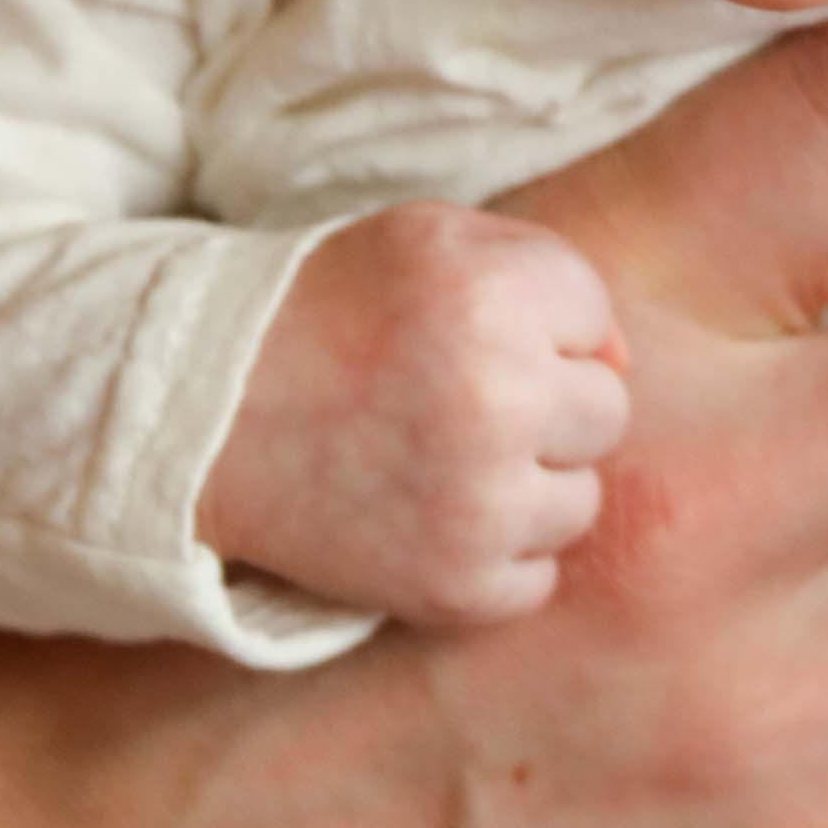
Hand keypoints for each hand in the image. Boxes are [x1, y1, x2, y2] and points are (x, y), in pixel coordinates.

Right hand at [198, 201, 627, 623]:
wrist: (204, 415)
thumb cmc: (331, 315)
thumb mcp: (431, 241)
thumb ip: (547, 270)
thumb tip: (624, 363)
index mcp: (496, 296)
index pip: (598, 326)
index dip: (535, 332)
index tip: (461, 339)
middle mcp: (497, 398)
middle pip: (606, 416)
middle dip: (544, 407)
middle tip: (454, 404)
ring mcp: (478, 503)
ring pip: (579, 503)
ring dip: (526, 486)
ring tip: (438, 462)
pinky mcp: (454, 585)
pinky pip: (537, 580)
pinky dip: (491, 558)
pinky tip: (427, 519)